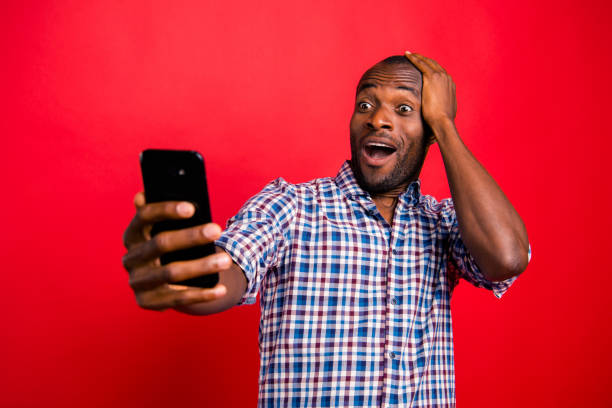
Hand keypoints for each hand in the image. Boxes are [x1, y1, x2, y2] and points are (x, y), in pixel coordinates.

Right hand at [122, 192, 231, 310]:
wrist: (164, 283)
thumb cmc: (171, 247)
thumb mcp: (166, 230)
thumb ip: (164, 214)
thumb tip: (149, 193)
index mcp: (132, 234)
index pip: (144, 216)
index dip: (166, 211)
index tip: (192, 208)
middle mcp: (129, 258)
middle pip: (160, 243)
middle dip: (191, 236)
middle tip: (217, 230)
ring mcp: (136, 282)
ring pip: (170, 272)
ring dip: (201, 266)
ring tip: (226, 260)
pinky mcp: (146, 302)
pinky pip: (177, 299)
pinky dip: (201, 294)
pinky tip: (221, 289)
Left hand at [404, 51, 456, 130]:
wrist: (443, 121)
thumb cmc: (442, 122)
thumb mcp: (444, 112)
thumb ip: (441, 108)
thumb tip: (438, 112)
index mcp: (450, 85)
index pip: (439, 73)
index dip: (431, 69)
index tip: (423, 67)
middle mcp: (447, 78)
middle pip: (434, 65)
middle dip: (424, 60)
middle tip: (415, 56)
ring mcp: (440, 76)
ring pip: (427, 62)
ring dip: (418, 57)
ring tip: (409, 54)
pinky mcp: (432, 77)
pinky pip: (421, 64)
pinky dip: (414, 58)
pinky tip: (407, 55)